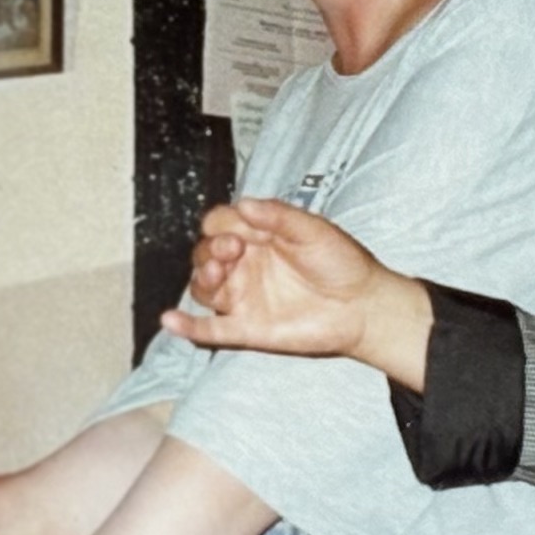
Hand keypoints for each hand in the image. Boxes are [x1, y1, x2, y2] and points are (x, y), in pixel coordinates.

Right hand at [160, 199, 432, 387]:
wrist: (363, 305)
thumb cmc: (342, 263)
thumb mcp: (313, 229)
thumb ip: (278, 216)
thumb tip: (245, 204)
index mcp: (256, 237)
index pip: (219, 223)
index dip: (220, 224)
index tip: (239, 231)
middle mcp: (244, 266)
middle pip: (204, 254)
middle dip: (209, 250)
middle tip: (233, 250)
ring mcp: (242, 297)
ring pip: (202, 288)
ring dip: (200, 279)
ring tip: (216, 275)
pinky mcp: (246, 328)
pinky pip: (208, 329)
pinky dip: (186, 327)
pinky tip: (171, 320)